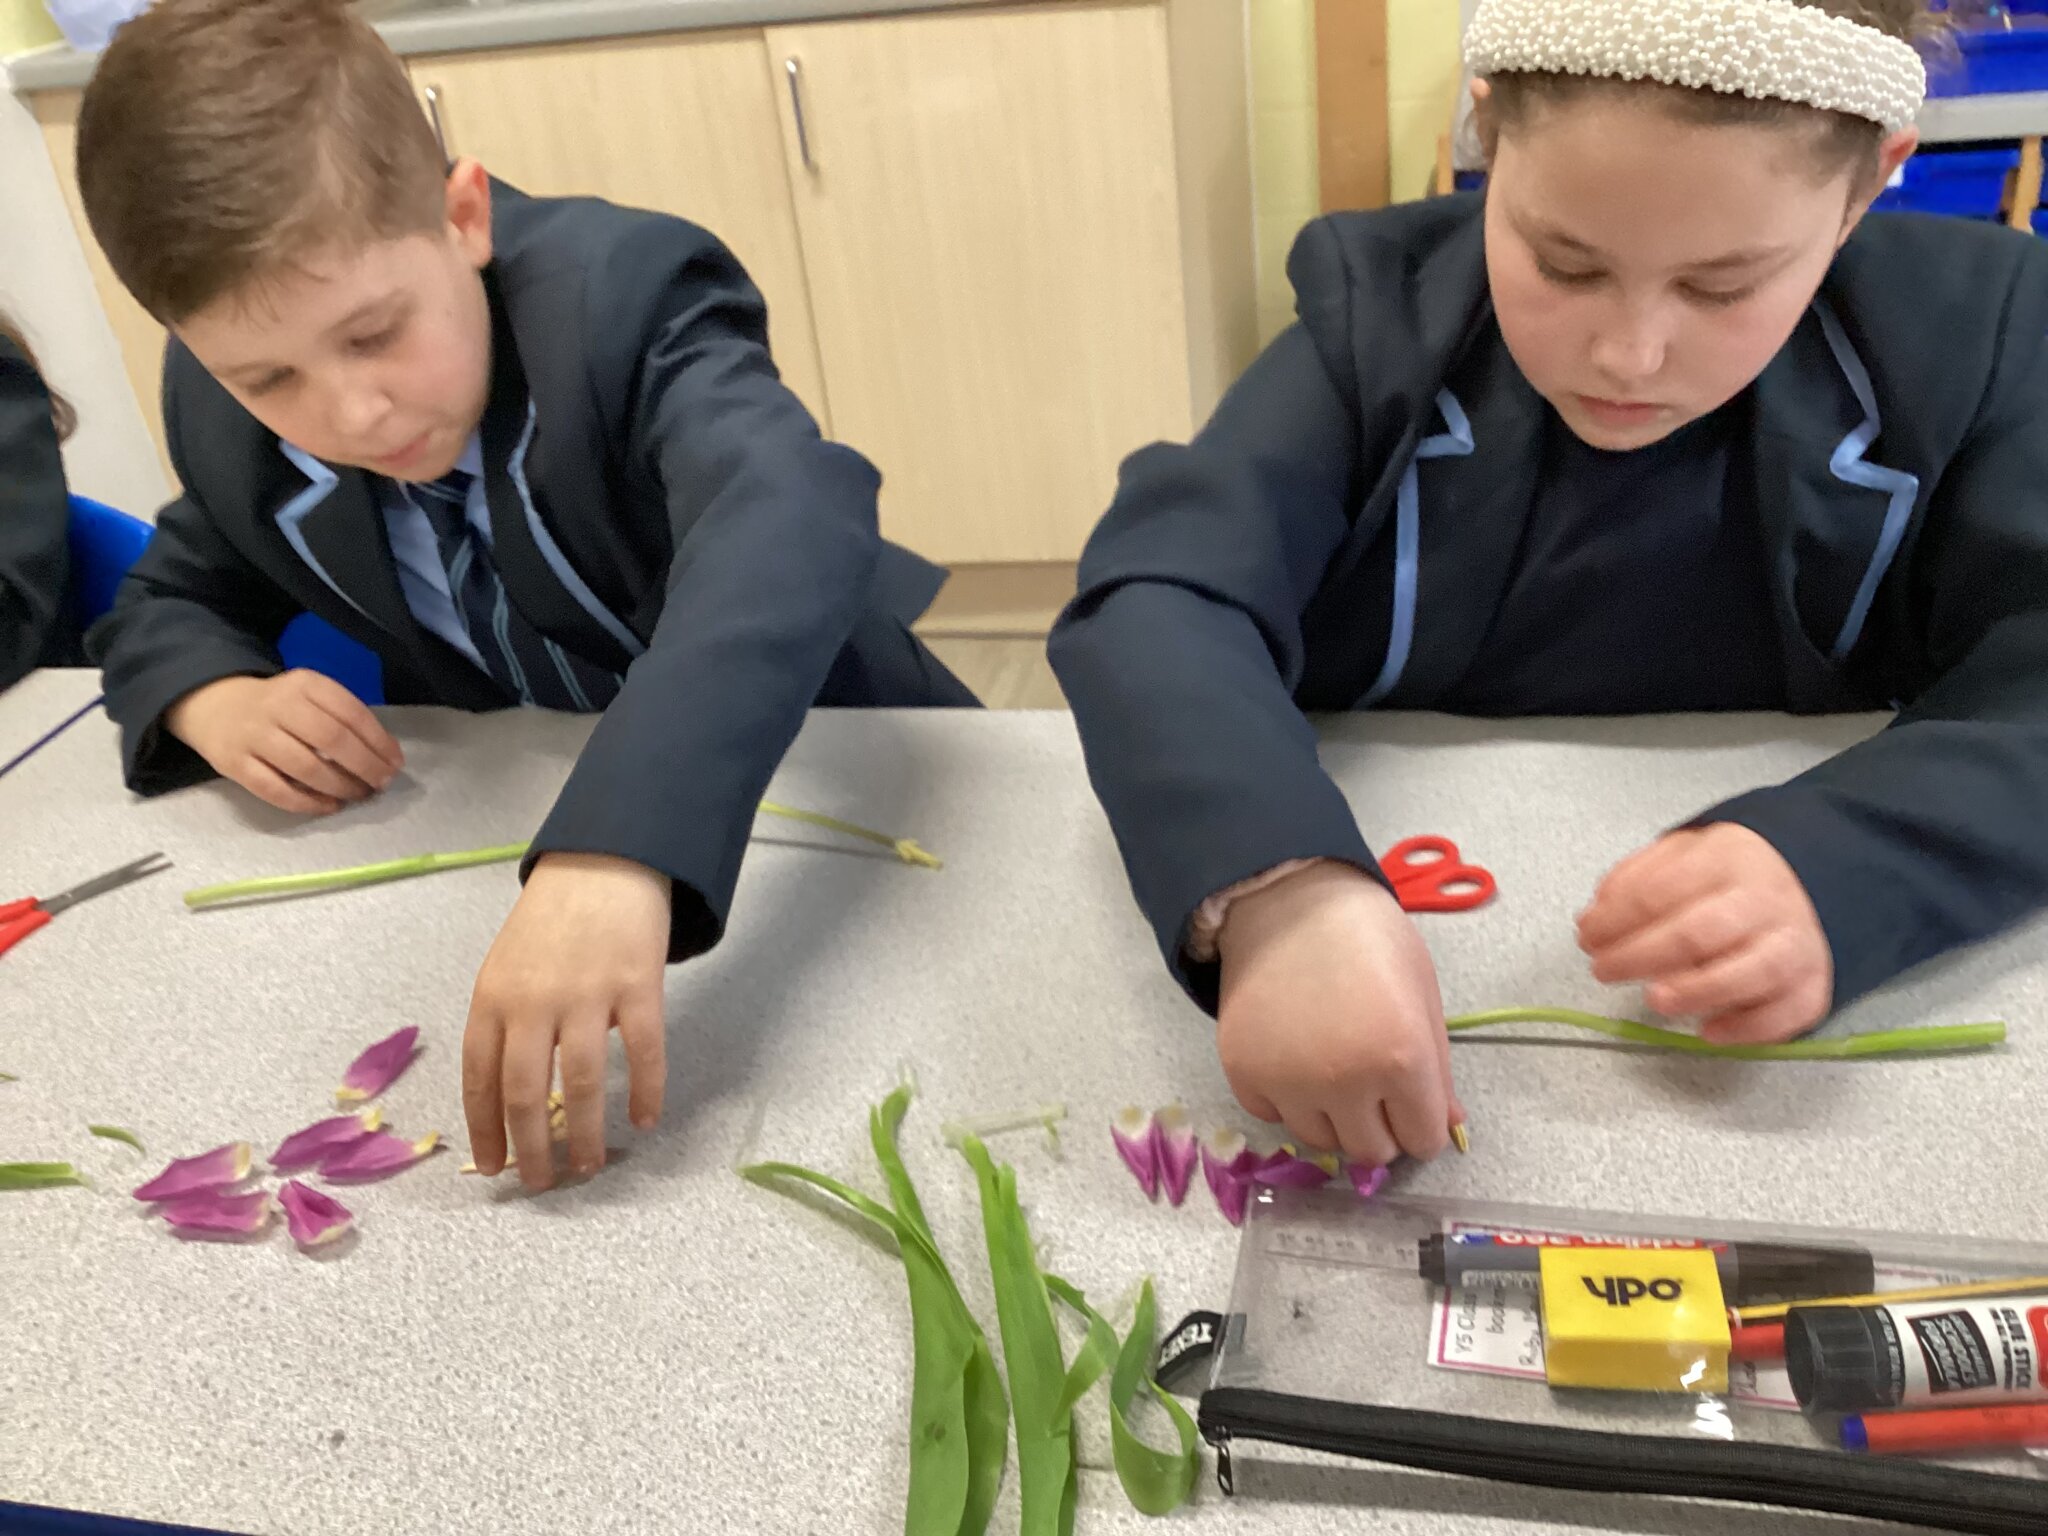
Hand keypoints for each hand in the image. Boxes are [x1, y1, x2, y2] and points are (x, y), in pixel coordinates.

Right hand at [165, 671, 403, 814]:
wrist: (213, 704)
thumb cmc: (279, 705)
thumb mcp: (310, 695)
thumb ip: (343, 717)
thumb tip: (384, 756)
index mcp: (305, 684)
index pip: (351, 712)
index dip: (379, 741)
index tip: (395, 763)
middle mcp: (279, 706)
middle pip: (332, 739)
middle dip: (365, 766)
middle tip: (381, 783)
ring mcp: (254, 736)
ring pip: (305, 767)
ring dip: (340, 786)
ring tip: (358, 795)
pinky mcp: (234, 764)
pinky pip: (275, 790)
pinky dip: (307, 803)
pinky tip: (329, 806)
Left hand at [462, 852, 670, 1190]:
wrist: (605, 859)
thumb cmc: (552, 920)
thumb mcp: (506, 966)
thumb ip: (505, 1023)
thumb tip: (510, 1099)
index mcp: (493, 997)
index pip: (480, 1079)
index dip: (485, 1131)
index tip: (493, 1168)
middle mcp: (534, 999)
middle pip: (525, 1092)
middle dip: (531, 1148)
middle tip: (541, 1184)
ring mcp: (588, 993)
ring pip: (581, 1083)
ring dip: (583, 1134)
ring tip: (588, 1167)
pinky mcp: (638, 985)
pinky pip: (643, 1052)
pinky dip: (646, 1092)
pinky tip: (646, 1120)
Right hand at [1214, 862, 1462, 1167]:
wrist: (1289, 900)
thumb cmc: (1370, 938)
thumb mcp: (1421, 995)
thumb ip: (1437, 1069)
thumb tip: (1447, 1125)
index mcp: (1403, 1059)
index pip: (1423, 1141)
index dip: (1420, 1123)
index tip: (1410, 1101)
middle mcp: (1345, 1082)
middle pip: (1370, 1153)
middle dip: (1379, 1128)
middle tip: (1371, 1088)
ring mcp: (1288, 1082)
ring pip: (1321, 1142)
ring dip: (1331, 1118)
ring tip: (1329, 1068)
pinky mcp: (1243, 1074)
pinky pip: (1272, 1115)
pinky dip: (1285, 1099)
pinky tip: (1292, 1057)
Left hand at [1578, 823, 1832, 1044]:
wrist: (1810, 884)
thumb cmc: (1727, 879)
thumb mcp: (1680, 856)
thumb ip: (1634, 879)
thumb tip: (1595, 917)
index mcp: (1726, 859)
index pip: (1661, 890)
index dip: (1615, 918)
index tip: (1587, 936)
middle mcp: (1765, 901)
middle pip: (1700, 932)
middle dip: (1642, 956)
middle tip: (1604, 970)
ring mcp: (1794, 945)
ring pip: (1750, 973)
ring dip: (1696, 991)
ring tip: (1654, 1000)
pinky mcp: (1812, 986)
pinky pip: (1785, 1013)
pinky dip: (1746, 1028)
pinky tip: (1708, 1031)